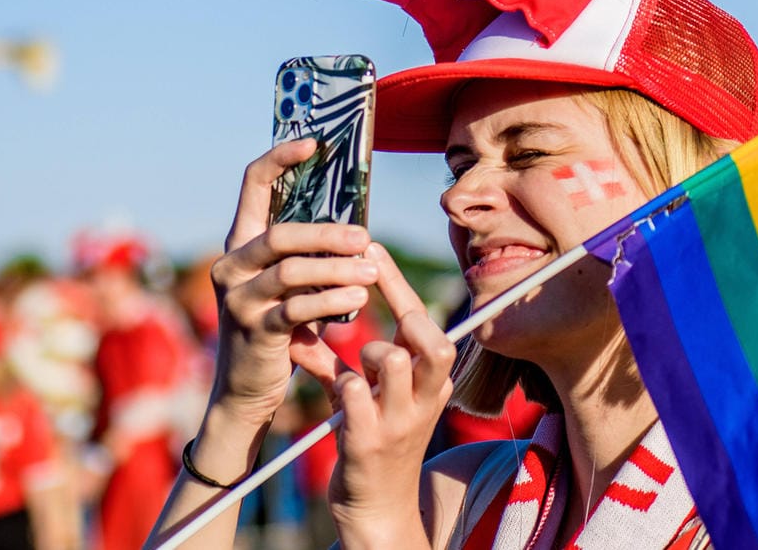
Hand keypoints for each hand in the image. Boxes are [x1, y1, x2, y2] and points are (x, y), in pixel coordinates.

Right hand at [207, 140, 378, 424]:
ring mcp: (238, 298)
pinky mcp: (254, 329)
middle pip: (281, 233)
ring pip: (291, 271)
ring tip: (371, 271)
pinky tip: (357, 300)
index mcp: (241, 243)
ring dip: (337, 269)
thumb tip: (356, 227)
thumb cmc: (280, 327)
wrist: (247, 389)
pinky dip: (331, 301)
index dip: (280, 158)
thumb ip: (307, 255)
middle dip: (327, 234)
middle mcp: (231, 264)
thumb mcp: (290, 285)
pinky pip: (296, 308)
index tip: (314, 143)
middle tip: (365, 238)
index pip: (252, 184)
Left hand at [328, 242, 456, 544]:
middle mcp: (424, 398)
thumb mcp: (379, 397)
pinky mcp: (369, 442)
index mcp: (432, 382)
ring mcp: (399, 420)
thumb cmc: (378, 441)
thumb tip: (325, 319)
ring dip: (368, 353)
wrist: (378, 509)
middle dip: (399, 311)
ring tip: (356, 365)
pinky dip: (341, 385)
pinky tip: (335, 392)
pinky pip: (355, 395)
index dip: (396, 281)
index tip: (370, 246)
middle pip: (430, 338)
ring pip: (394, 360)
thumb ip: (358, 360)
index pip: (424, 320)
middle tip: (366, 296)